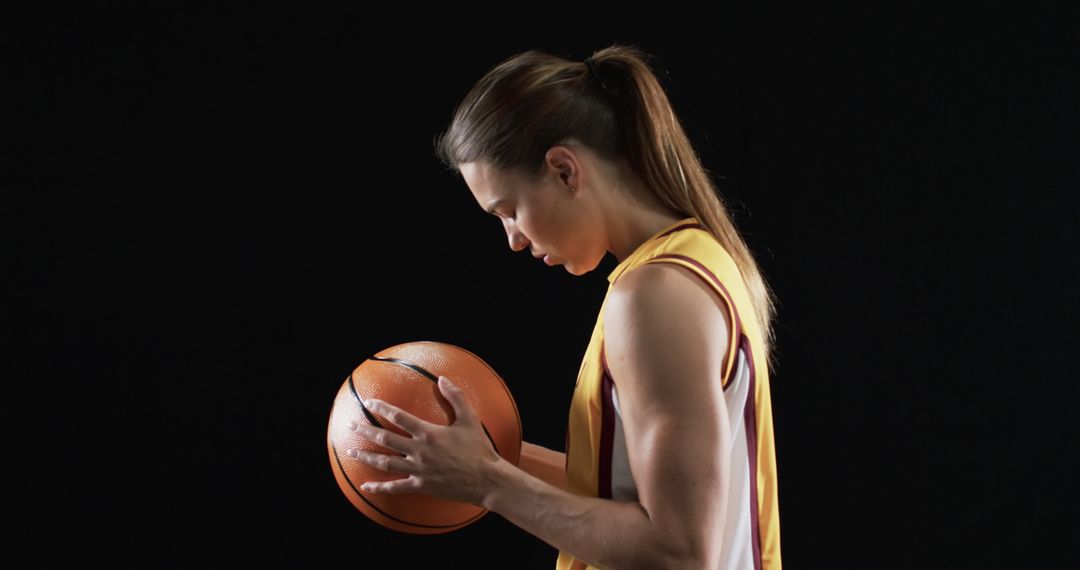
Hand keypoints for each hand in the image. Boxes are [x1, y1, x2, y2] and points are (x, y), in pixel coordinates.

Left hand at [345, 375, 504, 505]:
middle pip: (385, 439)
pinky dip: (379, 488)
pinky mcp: (421, 485)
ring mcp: (418, 470)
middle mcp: (419, 451)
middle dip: (365, 430)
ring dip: (366, 456)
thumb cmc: (479, 449)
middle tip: (351, 424)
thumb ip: (456, 397)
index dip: (382, 408)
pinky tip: (366, 486)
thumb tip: (442, 379)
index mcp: (429, 433)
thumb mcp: (470, 419)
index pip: (398, 417)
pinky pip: (396, 487)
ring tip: (351, 451)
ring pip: (385, 462)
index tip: (369, 402)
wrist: (486, 480)